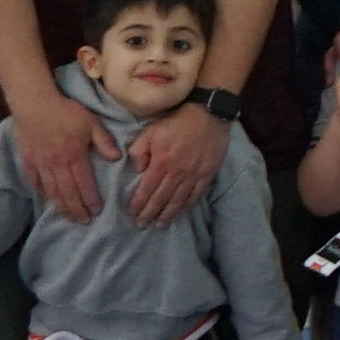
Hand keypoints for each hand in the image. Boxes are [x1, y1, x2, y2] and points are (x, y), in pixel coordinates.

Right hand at [8, 83, 112, 223]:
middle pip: (67, 193)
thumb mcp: (91, 122)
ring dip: (61, 206)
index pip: (84, 184)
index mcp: (74, 156)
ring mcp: (40, 164)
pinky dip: (42, 193)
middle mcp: (57, 165)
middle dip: (76, 210)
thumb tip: (116, 158)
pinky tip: (47, 200)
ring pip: (51, 191)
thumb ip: (103, 141)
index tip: (96, 212)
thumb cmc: (65, 111)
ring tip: (68, 217)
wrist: (33, 103)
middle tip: (83, 222)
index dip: (90, 200)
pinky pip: (35, 181)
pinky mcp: (27, 160)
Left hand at [115, 98, 220, 227]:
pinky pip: (195, 194)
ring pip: (177, 200)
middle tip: (142, 225)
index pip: (146, 189)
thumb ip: (139, 151)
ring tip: (159, 225)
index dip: (138, 203)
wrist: (208, 114)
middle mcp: (176, 173)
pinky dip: (186, 205)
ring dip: (167, 214)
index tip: (132, 213)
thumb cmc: (176, 121)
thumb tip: (138, 170)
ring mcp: (193, 175)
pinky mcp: (206, 174)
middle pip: (161, 198)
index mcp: (161, 162)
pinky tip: (180, 212)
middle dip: (149, 213)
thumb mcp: (150, 131)